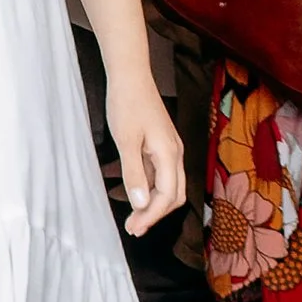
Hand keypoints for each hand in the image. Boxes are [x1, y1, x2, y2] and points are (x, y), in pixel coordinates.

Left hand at [105, 64, 186, 232]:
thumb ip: (134, 173)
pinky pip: (161, 173)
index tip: (134, 227)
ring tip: (134, 217)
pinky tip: (135, 194)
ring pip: (169, 185)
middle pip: (174, 194)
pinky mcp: (161, 144)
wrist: (130, 74)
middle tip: (133, 227)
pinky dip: (150, 188)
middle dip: (155, 214)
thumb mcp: (126, 140)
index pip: (167, 196)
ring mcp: (169, 148)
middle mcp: (175, 153)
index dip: (151, 215)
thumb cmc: (127, 103)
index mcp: (169, 153)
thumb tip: (142, 204)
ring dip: (153, 204)